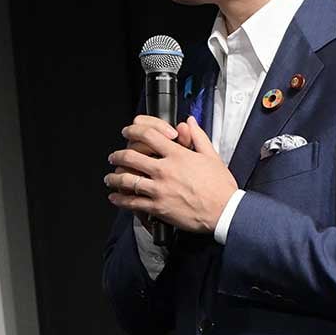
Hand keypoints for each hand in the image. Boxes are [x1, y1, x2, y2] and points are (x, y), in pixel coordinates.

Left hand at [105, 114, 235, 234]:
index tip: (127, 132)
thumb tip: (189, 122)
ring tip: (110, 178)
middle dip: (118, 156)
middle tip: (114, 157)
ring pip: (128, 180)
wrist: (224, 212)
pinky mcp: (158, 207)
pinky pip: (133, 202)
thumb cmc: (220, 187)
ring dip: (115, 178)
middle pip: (131, 156)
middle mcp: (165, 170)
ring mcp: (159, 189)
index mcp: (177, 155)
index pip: (148, 135)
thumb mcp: (212, 156)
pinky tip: (115, 197)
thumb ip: (197, 137)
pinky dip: (121, 199)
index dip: (133, 130)